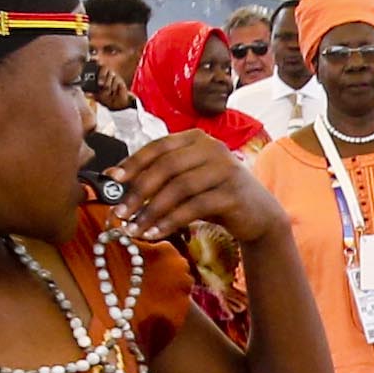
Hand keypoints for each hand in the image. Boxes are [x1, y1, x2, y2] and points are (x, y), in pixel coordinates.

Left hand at [108, 130, 277, 252]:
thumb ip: (158, 175)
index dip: (134, 163)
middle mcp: (213, 149)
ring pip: (179, 188)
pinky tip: (156, 233)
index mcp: (197, 139)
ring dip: (152, 211)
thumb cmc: (216, 194)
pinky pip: (194, 208)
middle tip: (120, 212)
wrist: (259, 213)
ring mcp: (225, 170)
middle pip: (166, 167)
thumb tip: (114, 177)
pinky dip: (171, 221)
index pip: (159, 146)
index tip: (114, 180)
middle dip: (139, 191)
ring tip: (135, 228)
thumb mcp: (187, 179)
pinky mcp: (233, 194)